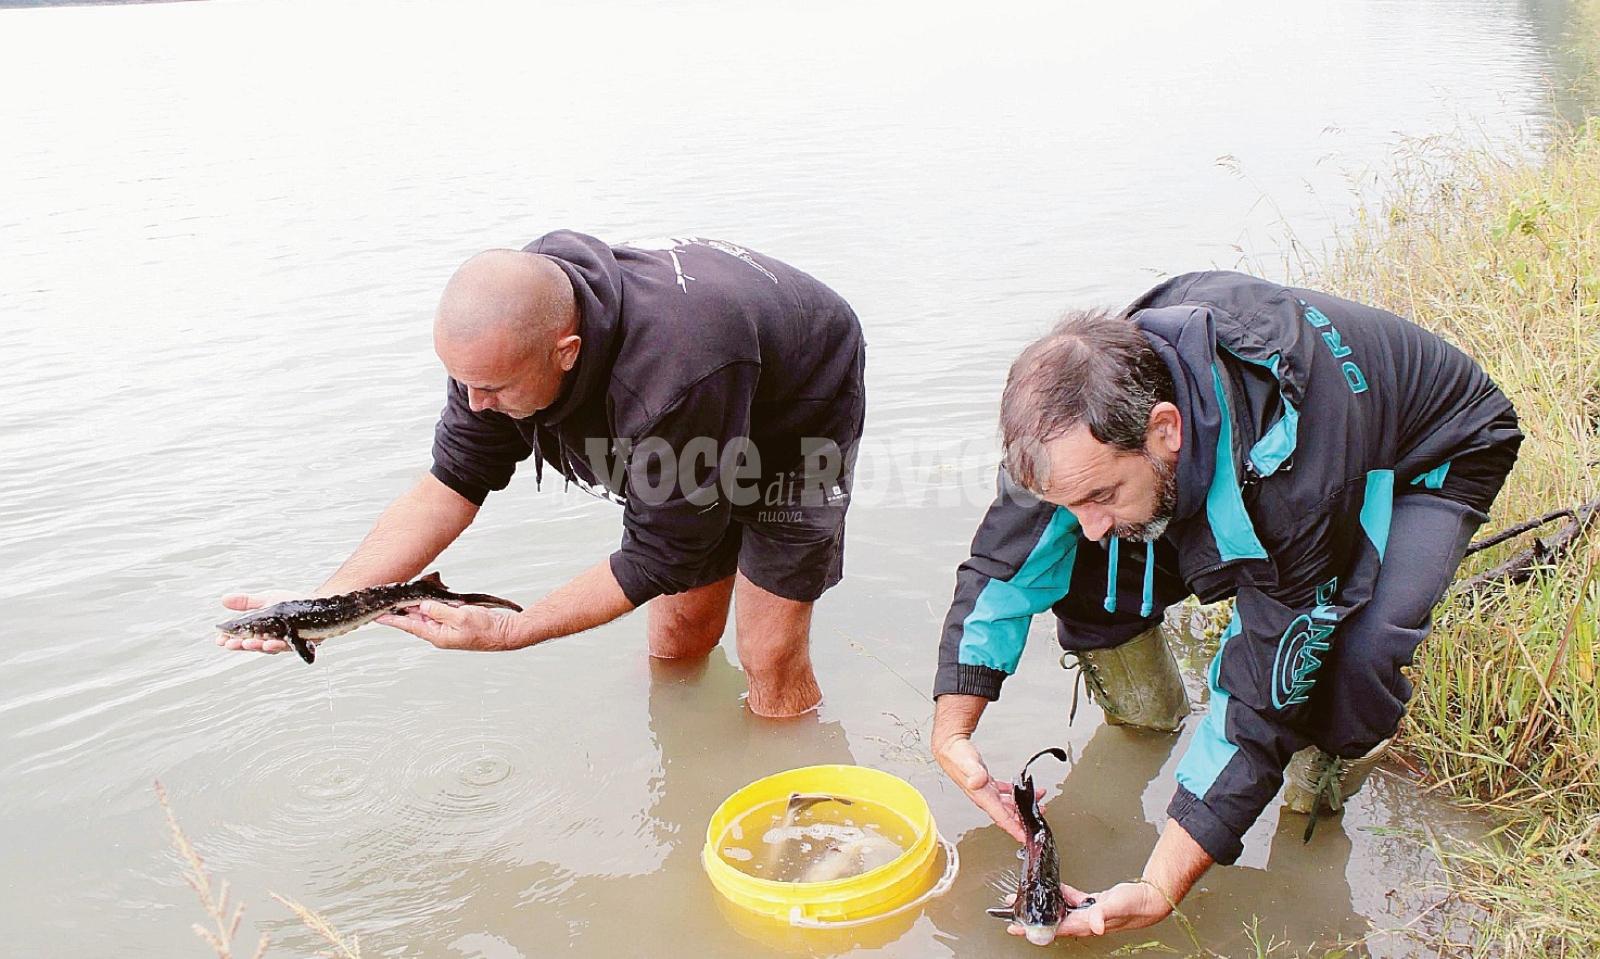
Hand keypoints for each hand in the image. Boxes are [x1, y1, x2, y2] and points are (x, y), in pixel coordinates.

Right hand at [215, 590, 299, 652]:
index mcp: (260, 631)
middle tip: (230, 644)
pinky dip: (278, 645)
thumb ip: (246, 602)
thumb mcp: (265, 600)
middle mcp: (271, 639)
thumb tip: (223, 599)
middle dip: (241, 645)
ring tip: (248, 643)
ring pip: (269, 648)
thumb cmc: (289, 604)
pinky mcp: (299, 643)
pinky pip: (288, 647)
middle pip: (253, 645)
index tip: (220, 640)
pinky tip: (270, 643)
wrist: (315, 604)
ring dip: (257, 646)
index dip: (231, 640)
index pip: (242, 638)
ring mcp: (285, 643)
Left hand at [377, 601, 526, 651]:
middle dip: (402, 610)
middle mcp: (439, 634)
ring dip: (418, 606)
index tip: (377, 616)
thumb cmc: (487, 630)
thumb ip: (440, 611)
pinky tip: (430, 599)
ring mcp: (447, 629)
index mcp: (438, 636)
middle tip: (388, 601)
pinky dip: (432, 606)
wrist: (505, 633)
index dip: (393, 620)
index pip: (410, 625)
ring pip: (426, 615)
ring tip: (407, 596)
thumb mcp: (461, 617)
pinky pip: (438, 613)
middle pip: (415, 620)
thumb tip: (423, 607)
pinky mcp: (455, 624)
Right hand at [932, 732, 1027, 842]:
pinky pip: (1003, 793)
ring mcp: (986, 791)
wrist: (948, 747)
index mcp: (982, 796)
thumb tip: (978, 781)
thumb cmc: (955, 755)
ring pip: (1007, 805)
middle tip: (1038, 822)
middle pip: (1007, 815)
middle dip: (1023, 820)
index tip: (1025, 837)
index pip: (1001, 818)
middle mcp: (985, 797)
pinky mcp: (987, 783)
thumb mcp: (966, 763)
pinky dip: (1014, 794)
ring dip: (1022, 807)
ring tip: (1037, 803)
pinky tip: (1020, 792)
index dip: (1015, 829)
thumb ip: (973, 772)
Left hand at [1014, 881, 1170, 939]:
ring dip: (1043, 904)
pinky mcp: (1092, 904)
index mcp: (1086, 923)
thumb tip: (1093, 924)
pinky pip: (1071, 899)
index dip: (1033, 928)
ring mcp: (1087, 913)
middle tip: (1012, 910)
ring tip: (1026, 898)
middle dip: (1031, 916)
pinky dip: (1061, 894)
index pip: (1053, 928)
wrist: (1150, 900)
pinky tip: (1054, 888)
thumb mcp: (1117, 905)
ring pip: (1059, 910)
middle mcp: (1084, 921)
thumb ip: (1103, 913)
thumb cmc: (1136, 904)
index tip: (1015, 926)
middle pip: (1051, 921)